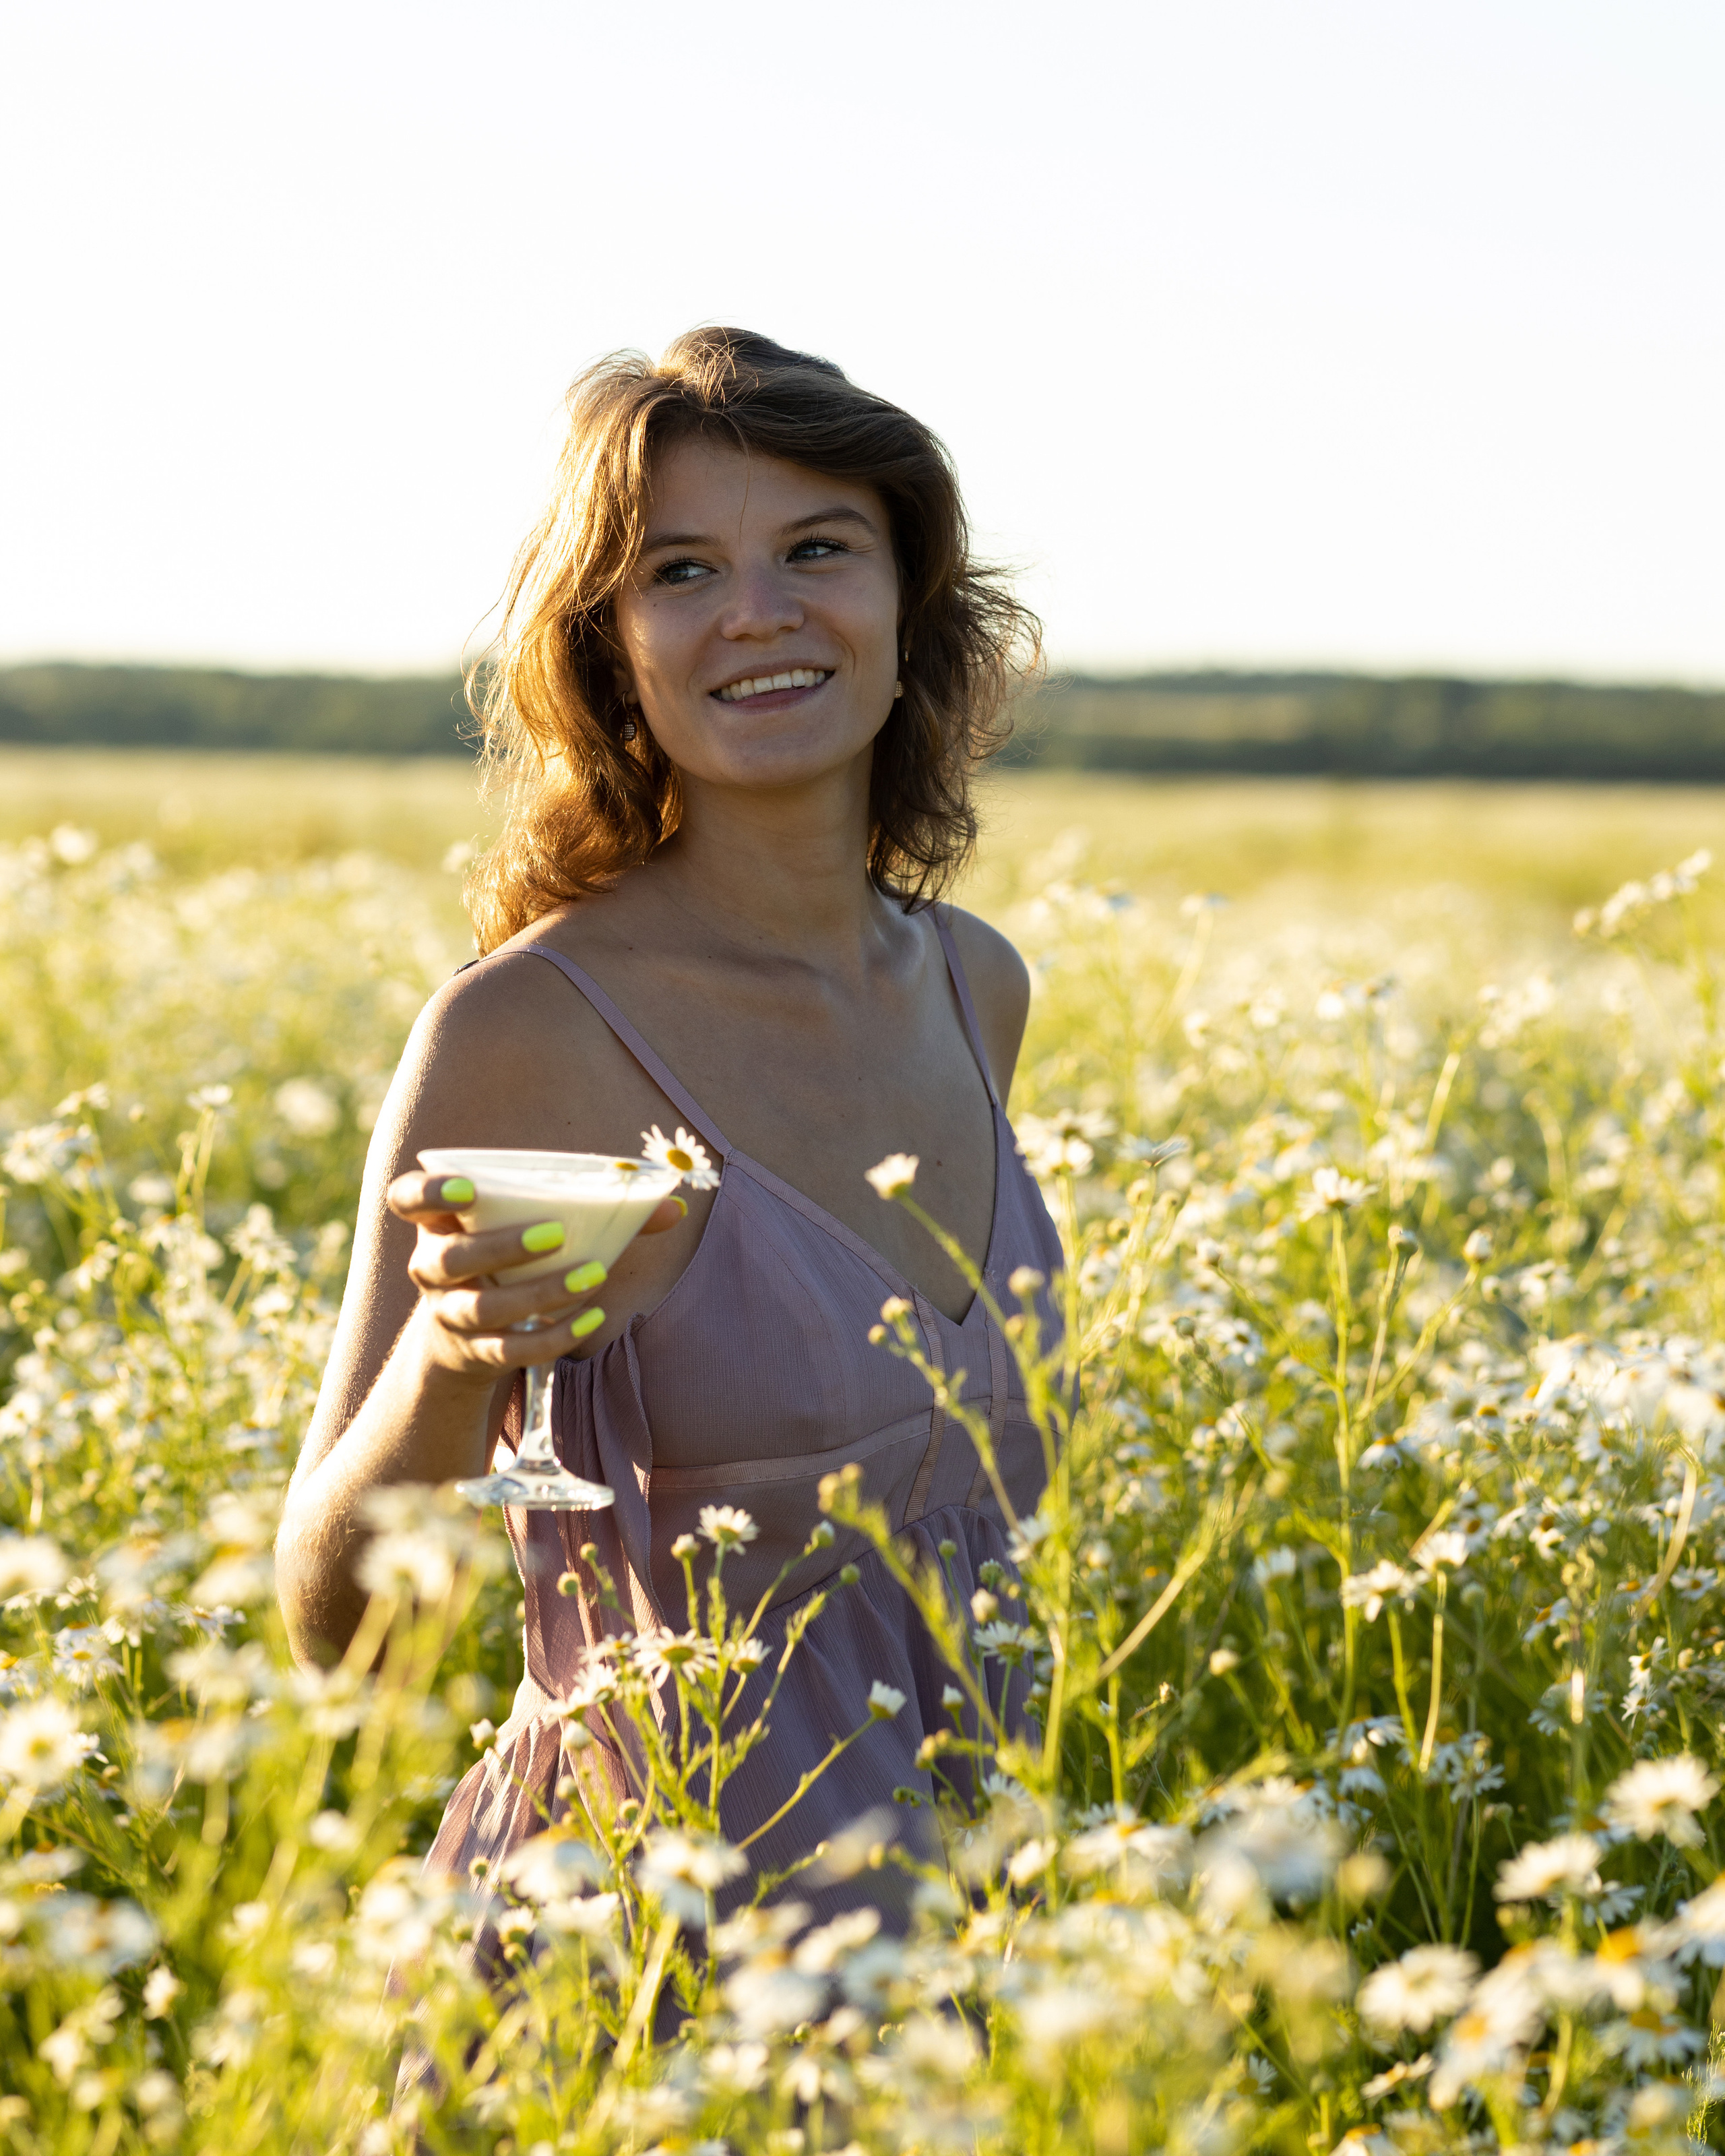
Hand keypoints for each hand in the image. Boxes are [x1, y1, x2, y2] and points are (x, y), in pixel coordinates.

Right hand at [384, 1171, 683, 1383]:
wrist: (466, 1340)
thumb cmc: (510, 1262)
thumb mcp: (530, 1228)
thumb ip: (597, 1212)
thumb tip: (674, 1207)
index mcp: (438, 1222)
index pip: (406, 1198)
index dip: (428, 1193)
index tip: (466, 1191)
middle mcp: (432, 1268)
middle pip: (449, 1258)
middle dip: (499, 1246)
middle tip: (554, 1233)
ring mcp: (449, 1315)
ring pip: (482, 1309)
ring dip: (538, 1293)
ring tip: (592, 1275)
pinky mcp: (475, 1354)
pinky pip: (510, 1350)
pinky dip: (552, 1336)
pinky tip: (592, 1319)